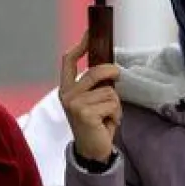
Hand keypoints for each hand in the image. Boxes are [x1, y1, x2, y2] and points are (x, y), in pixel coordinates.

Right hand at [60, 32, 121, 165]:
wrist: (92, 151)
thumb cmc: (95, 124)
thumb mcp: (92, 101)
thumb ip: (95, 85)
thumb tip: (110, 68)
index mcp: (66, 89)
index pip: (69, 61)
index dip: (80, 46)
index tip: (89, 34)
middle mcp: (67, 95)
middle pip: (95, 71)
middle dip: (112, 73)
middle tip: (117, 76)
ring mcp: (74, 104)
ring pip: (109, 91)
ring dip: (115, 104)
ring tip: (108, 116)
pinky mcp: (85, 114)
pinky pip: (111, 103)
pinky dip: (116, 114)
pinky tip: (108, 123)